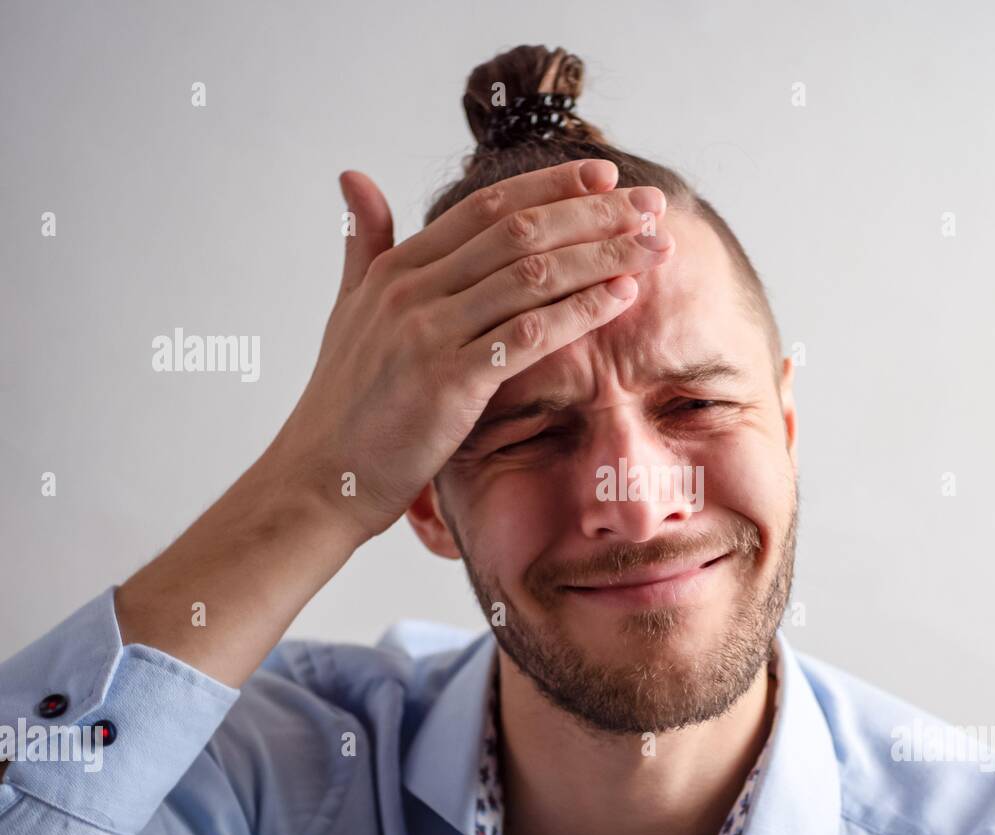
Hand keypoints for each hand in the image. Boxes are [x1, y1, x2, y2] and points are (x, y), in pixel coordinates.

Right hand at [266, 158, 673, 542]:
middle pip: (520, 231)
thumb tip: (355, 178)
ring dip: (602, 255)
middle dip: (594, 213)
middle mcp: (411, 290)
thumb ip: (362, 244)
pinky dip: (581, 310)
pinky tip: (622, 297)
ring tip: (655, 247)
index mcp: (395, 269)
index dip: (551, 185)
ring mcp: (428, 334)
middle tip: (651, 204)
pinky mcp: (447, 382)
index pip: (487, 208)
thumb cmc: (344, 404)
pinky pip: (528, 334)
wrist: (320, 478)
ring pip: (532, 275)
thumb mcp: (349, 311)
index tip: (604, 176)